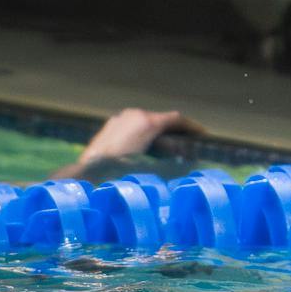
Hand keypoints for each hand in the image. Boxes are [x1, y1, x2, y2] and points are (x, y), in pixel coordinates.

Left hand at [75, 108, 202, 168]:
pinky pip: (134, 126)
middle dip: (177, 132)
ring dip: (161, 134)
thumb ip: (172, 158)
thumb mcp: (152, 167)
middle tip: (190, 143)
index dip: (193, 127)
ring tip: (171, 150)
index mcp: (147, 122)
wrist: (87, 176)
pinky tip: (149, 149)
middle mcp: (134, 115)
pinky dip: (146, 135)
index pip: (176, 119)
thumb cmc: (120, 173)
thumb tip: (190, 159)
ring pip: (148, 122)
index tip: (204, 134)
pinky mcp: (111, 126)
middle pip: (162, 120)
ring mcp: (120, 119)